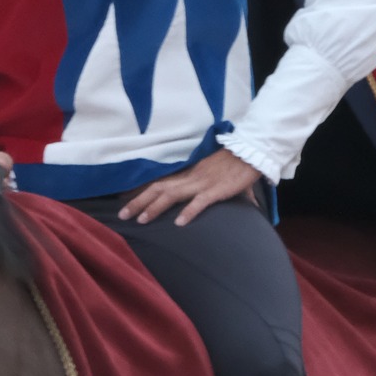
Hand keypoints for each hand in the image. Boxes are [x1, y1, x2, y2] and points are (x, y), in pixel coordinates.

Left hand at [119, 149, 263, 226]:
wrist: (253, 153)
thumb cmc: (237, 166)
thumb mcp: (218, 177)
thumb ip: (213, 192)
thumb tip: (213, 205)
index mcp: (189, 174)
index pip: (159, 182)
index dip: (141, 191)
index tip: (124, 200)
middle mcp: (191, 178)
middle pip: (158, 189)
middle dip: (138, 202)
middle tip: (121, 216)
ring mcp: (203, 183)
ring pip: (172, 195)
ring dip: (154, 208)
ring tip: (141, 220)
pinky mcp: (217, 190)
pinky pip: (200, 202)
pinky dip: (189, 212)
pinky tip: (179, 223)